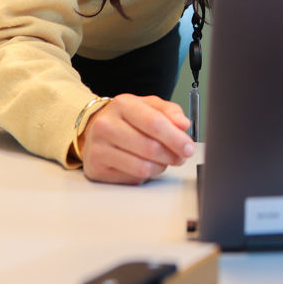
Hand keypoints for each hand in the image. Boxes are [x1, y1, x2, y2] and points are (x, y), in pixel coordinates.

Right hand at [77, 94, 194, 184]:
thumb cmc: (126, 118)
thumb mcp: (148, 106)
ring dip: (161, 166)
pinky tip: (145, 164)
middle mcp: (106, 125)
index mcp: (122, 105)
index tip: (188, 147)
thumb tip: (183, 124)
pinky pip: (132, 178)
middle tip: (181, 156)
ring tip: (163, 160)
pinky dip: (146, 175)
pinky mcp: (97, 169)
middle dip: (172, 155)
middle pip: (150, 147)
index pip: (154, 123)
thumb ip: (170, 112)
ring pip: (143, 167)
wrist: (94, 128)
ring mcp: (99, 148)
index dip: (176, 138)